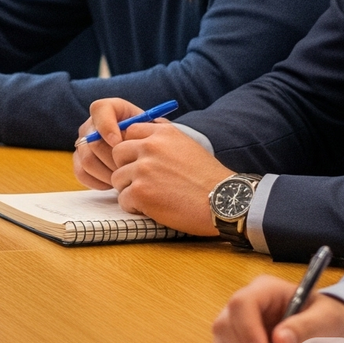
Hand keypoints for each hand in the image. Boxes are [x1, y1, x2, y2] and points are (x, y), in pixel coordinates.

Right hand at [74, 97, 146, 188]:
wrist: (148, 158)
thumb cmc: (153, 143)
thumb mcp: (154, 131)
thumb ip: (146, 129)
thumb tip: (133, 138)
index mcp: (110, 110)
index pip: (99, 109)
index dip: (107, 126)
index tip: (119, 143)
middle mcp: (92, 124)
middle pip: (93, 141)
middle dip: (113, 160)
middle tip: (130, 170)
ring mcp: (84, 143)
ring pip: (87, 160)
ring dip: (107, 173)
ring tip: (125, 178)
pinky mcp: (80, 160)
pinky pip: (81, 173)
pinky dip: (98, 182)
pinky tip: (113, 183)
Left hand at [104, 122, 229, 235]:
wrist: (226, 203)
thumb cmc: (209, 179)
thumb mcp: (187, 145)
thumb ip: (163, 138)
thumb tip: (139, 134)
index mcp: (162, 133)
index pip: (129, 132)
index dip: (132, 150)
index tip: (141, 163)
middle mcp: (149, 147)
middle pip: (117, 154)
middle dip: (126, 169)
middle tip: (142, 182)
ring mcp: (143, 169)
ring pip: (117, 178)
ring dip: (129, 189)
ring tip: (151, 198)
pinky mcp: (141, 192)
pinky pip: (123, 199)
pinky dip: (134, 207)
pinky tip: (152, 209)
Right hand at [212, 275, 343, 342]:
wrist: (330, 327)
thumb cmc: (330, 318)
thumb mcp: (327, 319)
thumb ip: (305, 327)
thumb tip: (280, 341)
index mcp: (265, 289)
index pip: (242, 303)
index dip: (247, 329)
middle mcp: (245, 304)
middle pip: (225, 324)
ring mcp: (239, 323)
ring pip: (222, 340)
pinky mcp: (239, 341)